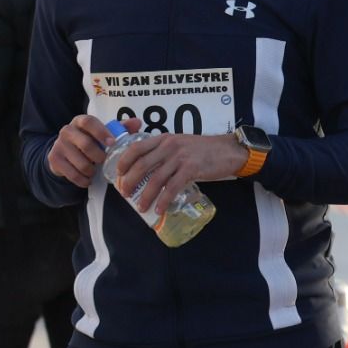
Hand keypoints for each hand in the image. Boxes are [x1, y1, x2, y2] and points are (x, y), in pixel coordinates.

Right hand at [48, 114, 120, 187]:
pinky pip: (72, 174)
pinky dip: (83, 180)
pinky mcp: (54, 160)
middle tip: (105, 161)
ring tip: (96, 171)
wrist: (65, 153)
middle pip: (85, 144)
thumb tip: (137, 122)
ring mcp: (58, 145)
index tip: (112, 143)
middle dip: (99, 156)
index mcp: (80, 121)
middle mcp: (67, 131)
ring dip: (92, 170)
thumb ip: (120, 128)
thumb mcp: (104, 133)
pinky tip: (88, 179)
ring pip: (80, 162)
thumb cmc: (91, 140)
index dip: (101, 132)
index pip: (89, 122)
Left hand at [110, 132, 247, 215]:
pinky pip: (171, 187)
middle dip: (129, 182)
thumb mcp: (181, 143)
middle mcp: (170, 146)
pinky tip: (159, 209)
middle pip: (142, 165)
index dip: (124, 162)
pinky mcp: (191, 169)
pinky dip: (163, 200)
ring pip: (155, 179)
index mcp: (165, 138)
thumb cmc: (205, 149)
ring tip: (141, 207)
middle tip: (125, 194)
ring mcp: (180, 157)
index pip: (136, 148)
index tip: (118, 173)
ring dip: (145, 196)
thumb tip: (148, 169)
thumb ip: (165, 151)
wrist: (229, 150)